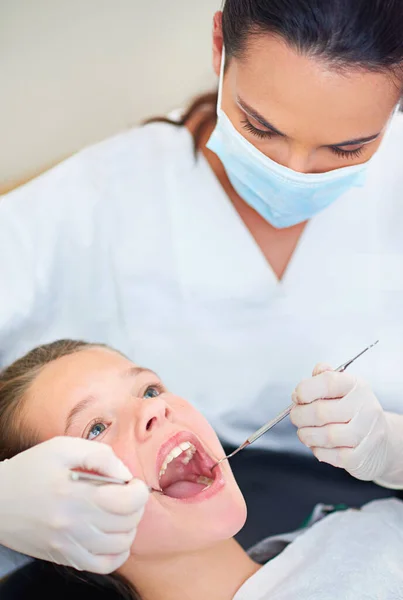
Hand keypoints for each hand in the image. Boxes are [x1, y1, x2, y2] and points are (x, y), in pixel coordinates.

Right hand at [0, 437, 149, 572]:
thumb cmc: (30, 469)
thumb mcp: (62, 448)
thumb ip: (99, 456)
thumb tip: (124, 475)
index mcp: (74, 494)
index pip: (127, 502)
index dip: (138, 491)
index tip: (132, 483)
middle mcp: (73, 524)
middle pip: (127, 523)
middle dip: (136, 506)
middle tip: (127, 494)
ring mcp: (69, 545)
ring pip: (120, 545)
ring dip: (129, 527)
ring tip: (119, 512)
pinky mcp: (65, 557)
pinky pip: (104, 566)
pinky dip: (118, 552)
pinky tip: (113, 536)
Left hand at [290, 364, 399, 483]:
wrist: (382, 442)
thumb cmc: (355, 412)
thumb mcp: (344, 388)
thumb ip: (326, 376)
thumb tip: (317, 370)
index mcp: (357, 386)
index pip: (328, 382)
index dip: (305, 389)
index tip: (297, 396)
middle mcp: (364, 408)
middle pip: (320, 412)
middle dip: (299, 415)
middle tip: (296, 417)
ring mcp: (365, 434)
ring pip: (324, 436)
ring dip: (306, 434)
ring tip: (305, 431)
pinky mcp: (360, 457)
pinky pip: (329, 455)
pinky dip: (317, 450)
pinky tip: (319, 445)